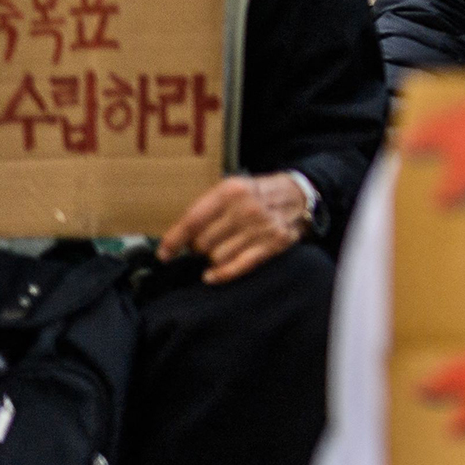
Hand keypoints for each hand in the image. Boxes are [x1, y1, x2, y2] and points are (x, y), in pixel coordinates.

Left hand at [158, 173, 309, 283]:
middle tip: (203, 243)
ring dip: (213, 257)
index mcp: (231, 191)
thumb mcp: (231, 189)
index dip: (174, 241)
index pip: (193, 221)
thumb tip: (177, 239)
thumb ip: (206, 209)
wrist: (299, 194)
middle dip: (197, 247)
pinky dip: (221, 274)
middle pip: (202, 243)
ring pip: (217, 257)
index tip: (164, 254)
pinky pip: (238, 266)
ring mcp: (261, 227)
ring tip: (220, 249)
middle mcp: (246, 208)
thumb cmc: (257, 194)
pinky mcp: (273, 244)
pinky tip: (211, 275)